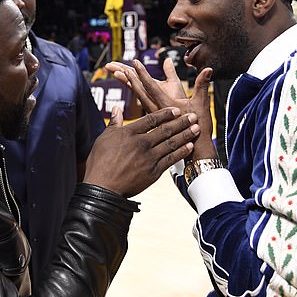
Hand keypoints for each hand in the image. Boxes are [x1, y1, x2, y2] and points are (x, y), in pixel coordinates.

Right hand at [84, 107, 199, 196]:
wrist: (103, 187)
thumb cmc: (100, 162)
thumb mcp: (103, 138)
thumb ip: (114, 123)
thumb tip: (116, 109)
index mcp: (129, 133)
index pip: (151, 119)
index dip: (165, 114)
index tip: (176, 110)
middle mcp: (141, 143)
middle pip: (165, 129)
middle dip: (181, 122)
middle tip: (193, 116)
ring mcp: (149, 158)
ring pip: (171, 143)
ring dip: (185, 134)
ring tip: (196, 128)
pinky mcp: (153, 171)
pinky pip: (171, 159)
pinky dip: (181, 152)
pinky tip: (189, 146)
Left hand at [106, 59, 216, 159]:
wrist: (196, 148)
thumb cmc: (199, 126)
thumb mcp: (201, 103)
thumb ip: (202, 84)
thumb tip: (208, 69)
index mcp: (165, 104)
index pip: (151, 85)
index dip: (142, 73)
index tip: (134, 62)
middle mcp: (156, 110)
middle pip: (138, 90)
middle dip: (128, 76)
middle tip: (114, 66)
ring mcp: (154, 116)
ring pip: (138, 96)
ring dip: (128, 84)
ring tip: (117, 73)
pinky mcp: (154, 121)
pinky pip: (141, 104)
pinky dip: (135, 94)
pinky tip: (129, 89)